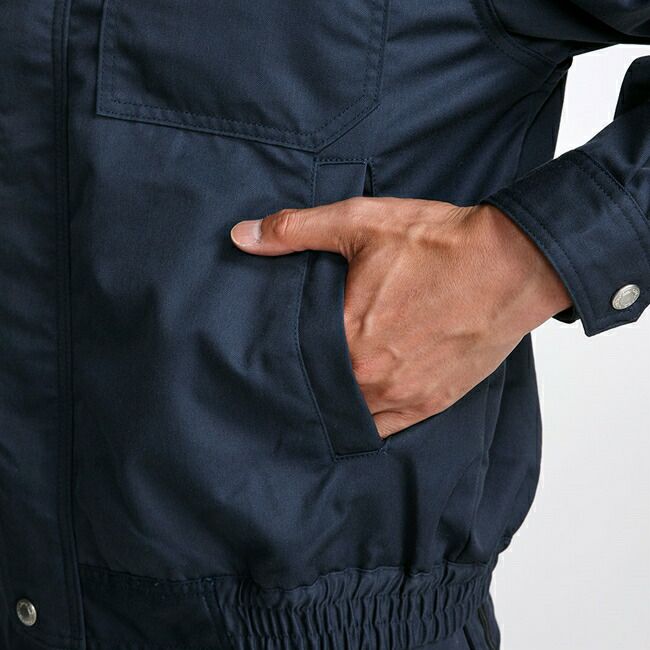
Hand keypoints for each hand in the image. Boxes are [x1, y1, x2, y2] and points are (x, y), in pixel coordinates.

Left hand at [231, 198, 571, 437]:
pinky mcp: (432, 403)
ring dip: (336, 404)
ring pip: (351, 416)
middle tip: (292, 375)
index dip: (278, 357)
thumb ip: (296, 230)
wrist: (511, 264)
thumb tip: (242, 235)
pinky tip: (358, 406)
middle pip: (320, 392)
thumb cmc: (440, 244)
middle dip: (305, 382)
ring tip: (323, 391)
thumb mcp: (361, 222)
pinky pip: (387, 428)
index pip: (293, 360)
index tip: (267, 357)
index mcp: (347, 337)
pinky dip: (369, 419)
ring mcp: (404, 396)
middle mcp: (372, 377)